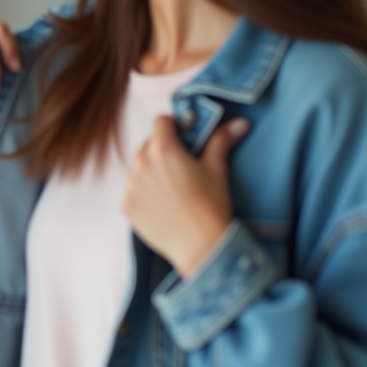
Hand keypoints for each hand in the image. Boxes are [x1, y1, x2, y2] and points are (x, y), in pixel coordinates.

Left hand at [123, 116, 249, 275]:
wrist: (200, 245)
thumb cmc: (210, 205)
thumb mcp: (217, 169)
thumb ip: (221, 141)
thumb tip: (239, 123)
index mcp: (163, 149)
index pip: (160, 121)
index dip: (173, 125)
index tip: (183, 135)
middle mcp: (141, 164)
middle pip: (148, 145)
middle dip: (162, 150)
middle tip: (181, 165)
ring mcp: (131, 186)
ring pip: (138, 169)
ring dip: (151, 172)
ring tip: (172, 188)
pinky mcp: (127, 207)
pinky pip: (134, 193)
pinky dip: (145, 195)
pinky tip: (163, 205)